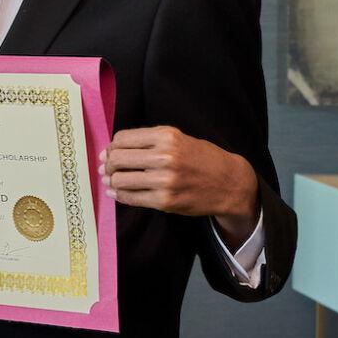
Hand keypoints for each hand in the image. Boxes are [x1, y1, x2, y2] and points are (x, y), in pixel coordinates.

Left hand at [100, 126, 259, 246]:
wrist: (230, 182)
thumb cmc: (201, 158)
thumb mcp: (178, 139)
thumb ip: (147, 141)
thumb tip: (110, 152)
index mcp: (166, 137)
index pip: (122, 139)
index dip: (111, 147)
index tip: (109, 154)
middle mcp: (165, 156)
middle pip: (117, 159)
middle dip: (107, 165)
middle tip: (107, 169)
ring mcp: (165, 180)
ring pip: (119, 180)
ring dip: (111, 181)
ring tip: (112, 181)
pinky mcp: (165, 200)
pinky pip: (130, 198)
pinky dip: (119, 195)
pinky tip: (116, 193)